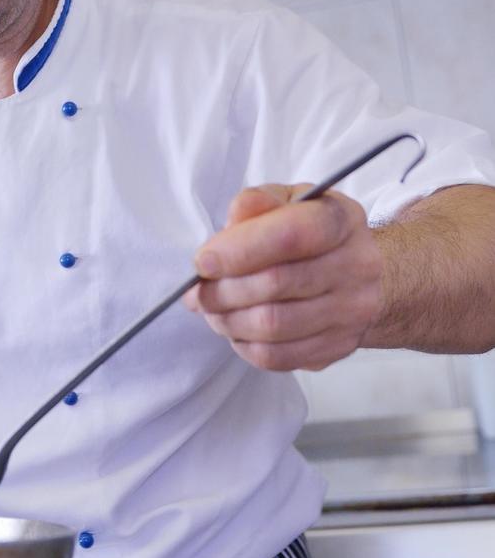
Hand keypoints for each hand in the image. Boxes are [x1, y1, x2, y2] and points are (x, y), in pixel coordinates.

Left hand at [184, 184, 383, 371]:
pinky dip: (244, 345)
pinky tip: (236, 329)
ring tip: (212, 309)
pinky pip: (277, 357)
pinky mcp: (338, 347)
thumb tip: (236, 216)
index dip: (238, 250)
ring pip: (272, 325)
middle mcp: (356, 266)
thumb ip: (259, 203)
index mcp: (341, 221)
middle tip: (197, 291)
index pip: (290, 236)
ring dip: (228, 320)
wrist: (361, 275)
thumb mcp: (289, 201)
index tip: (203, 262)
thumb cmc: (312, 234)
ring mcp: (351, 312)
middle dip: (222, 290)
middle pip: (275, 284)